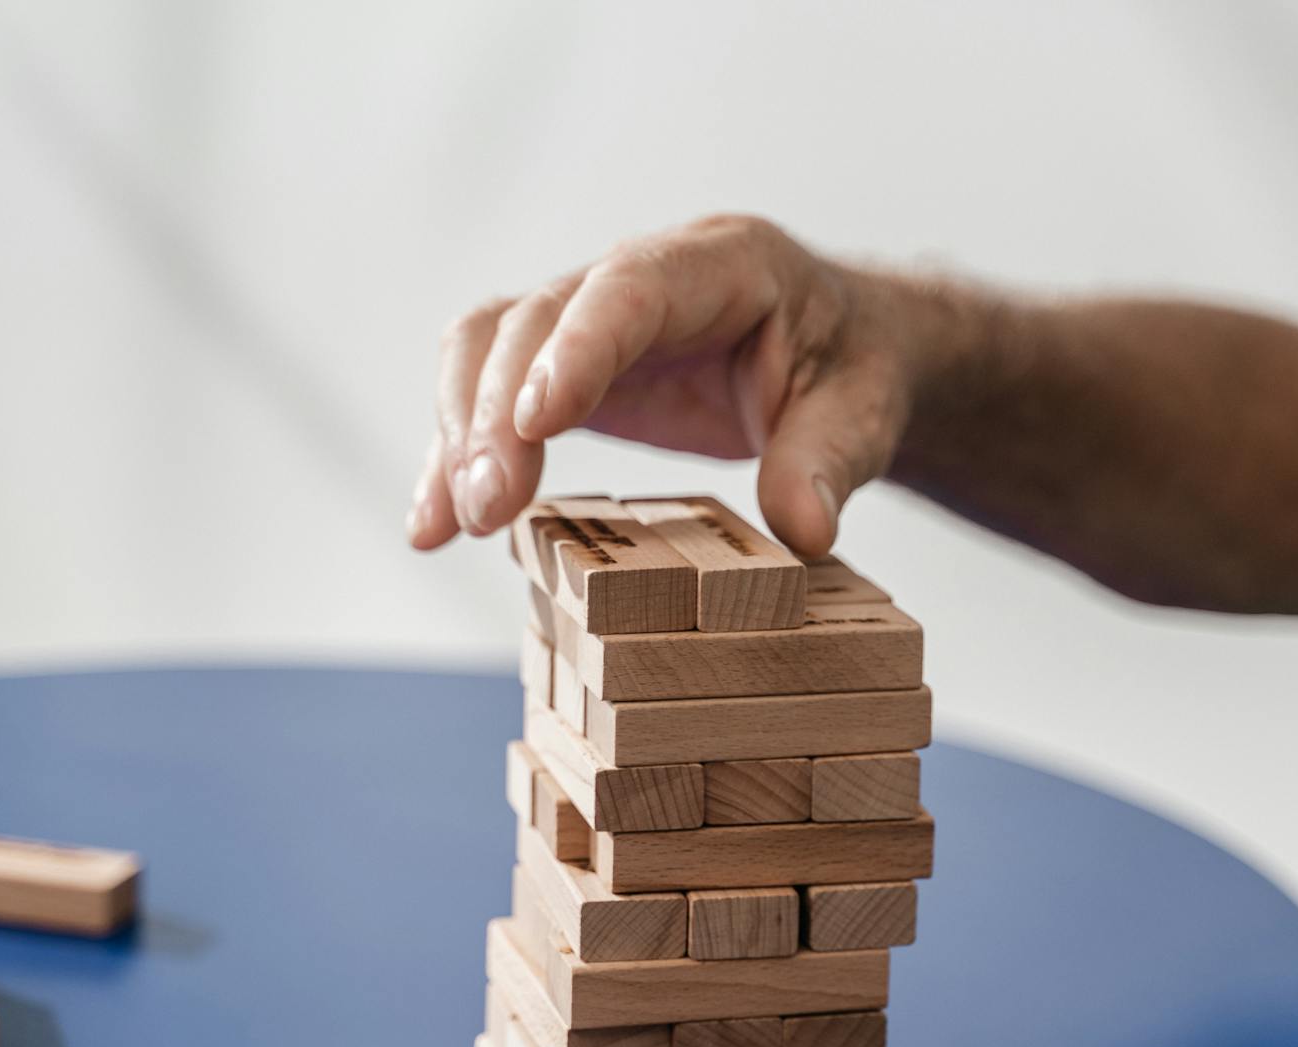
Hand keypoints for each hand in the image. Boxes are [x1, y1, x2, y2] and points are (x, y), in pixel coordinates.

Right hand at [409, 215, 914, 555]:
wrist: (846, 355)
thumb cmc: (856, 371)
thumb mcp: (863, 414)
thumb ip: (828, 463)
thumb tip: (802, 531)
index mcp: (723, 264)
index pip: (630, 288)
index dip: (576, 348)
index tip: (537, 422)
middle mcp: (642, 278)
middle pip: (536, 318)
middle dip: (499, 412)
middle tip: (487, 507)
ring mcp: (593, 319)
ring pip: (490, 346)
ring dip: (459, 432)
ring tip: (447, 524)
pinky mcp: (568, 368)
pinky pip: (492, 394)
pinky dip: (458, 455)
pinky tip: (434, 522)